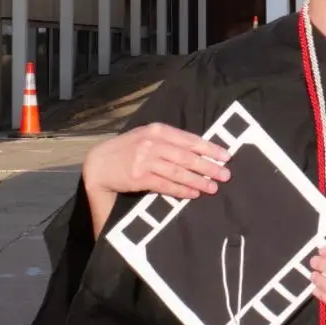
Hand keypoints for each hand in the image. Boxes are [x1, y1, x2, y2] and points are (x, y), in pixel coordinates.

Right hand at [81, 122, 231, 235]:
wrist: (99, 163)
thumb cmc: (128, 149)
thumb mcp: (148, 137)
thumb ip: (170, 141)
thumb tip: (200, 150)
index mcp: (158, 130)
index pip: (190, 139)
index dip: (210, 148)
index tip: (226, 156)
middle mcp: (152, 143)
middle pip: (187, 156)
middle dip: (208, 166)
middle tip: (225, 175)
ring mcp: (145, 160)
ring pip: (178, 172)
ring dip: (198, 181)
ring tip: (213, 187)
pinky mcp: (139, 177)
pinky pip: (165, 185)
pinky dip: (181, 190)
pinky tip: (193, 194)